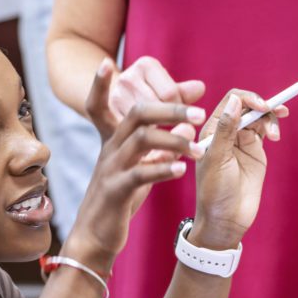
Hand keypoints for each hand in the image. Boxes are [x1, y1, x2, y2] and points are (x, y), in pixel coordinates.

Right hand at [65, 60, 205, 272]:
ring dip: (174, 139)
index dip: (100, 83)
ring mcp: (111, 168)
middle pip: (137, 114)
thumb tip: (191, 125)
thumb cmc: (120, 196)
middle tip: (201, 112)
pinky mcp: (116, 191)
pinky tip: (181, 170)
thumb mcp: (141, 166)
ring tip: (199, 147)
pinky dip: (162, 169)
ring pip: (141, 140)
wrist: (96, 235)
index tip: (106, 62)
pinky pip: (139, 175)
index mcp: (114, 139)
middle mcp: (110, 148)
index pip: (102, 103)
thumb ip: (165, 145)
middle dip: (169, 108)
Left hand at [192, 89, 280, 249]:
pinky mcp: (255, 151)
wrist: (227, 219)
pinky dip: (272, 127)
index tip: (262, 106)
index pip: (230, 101)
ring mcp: (242, 140)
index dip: (248, 98)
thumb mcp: (217, 159)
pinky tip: (275, 136)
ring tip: (274, 135)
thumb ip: (226, 129)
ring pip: (259, 117)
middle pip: (248, 105)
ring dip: (269, 118)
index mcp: (212, 130)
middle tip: (276, 110)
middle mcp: (227, 132)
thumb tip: (235, 100)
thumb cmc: (214, 192)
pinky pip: (265, 130)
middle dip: (263, 105)